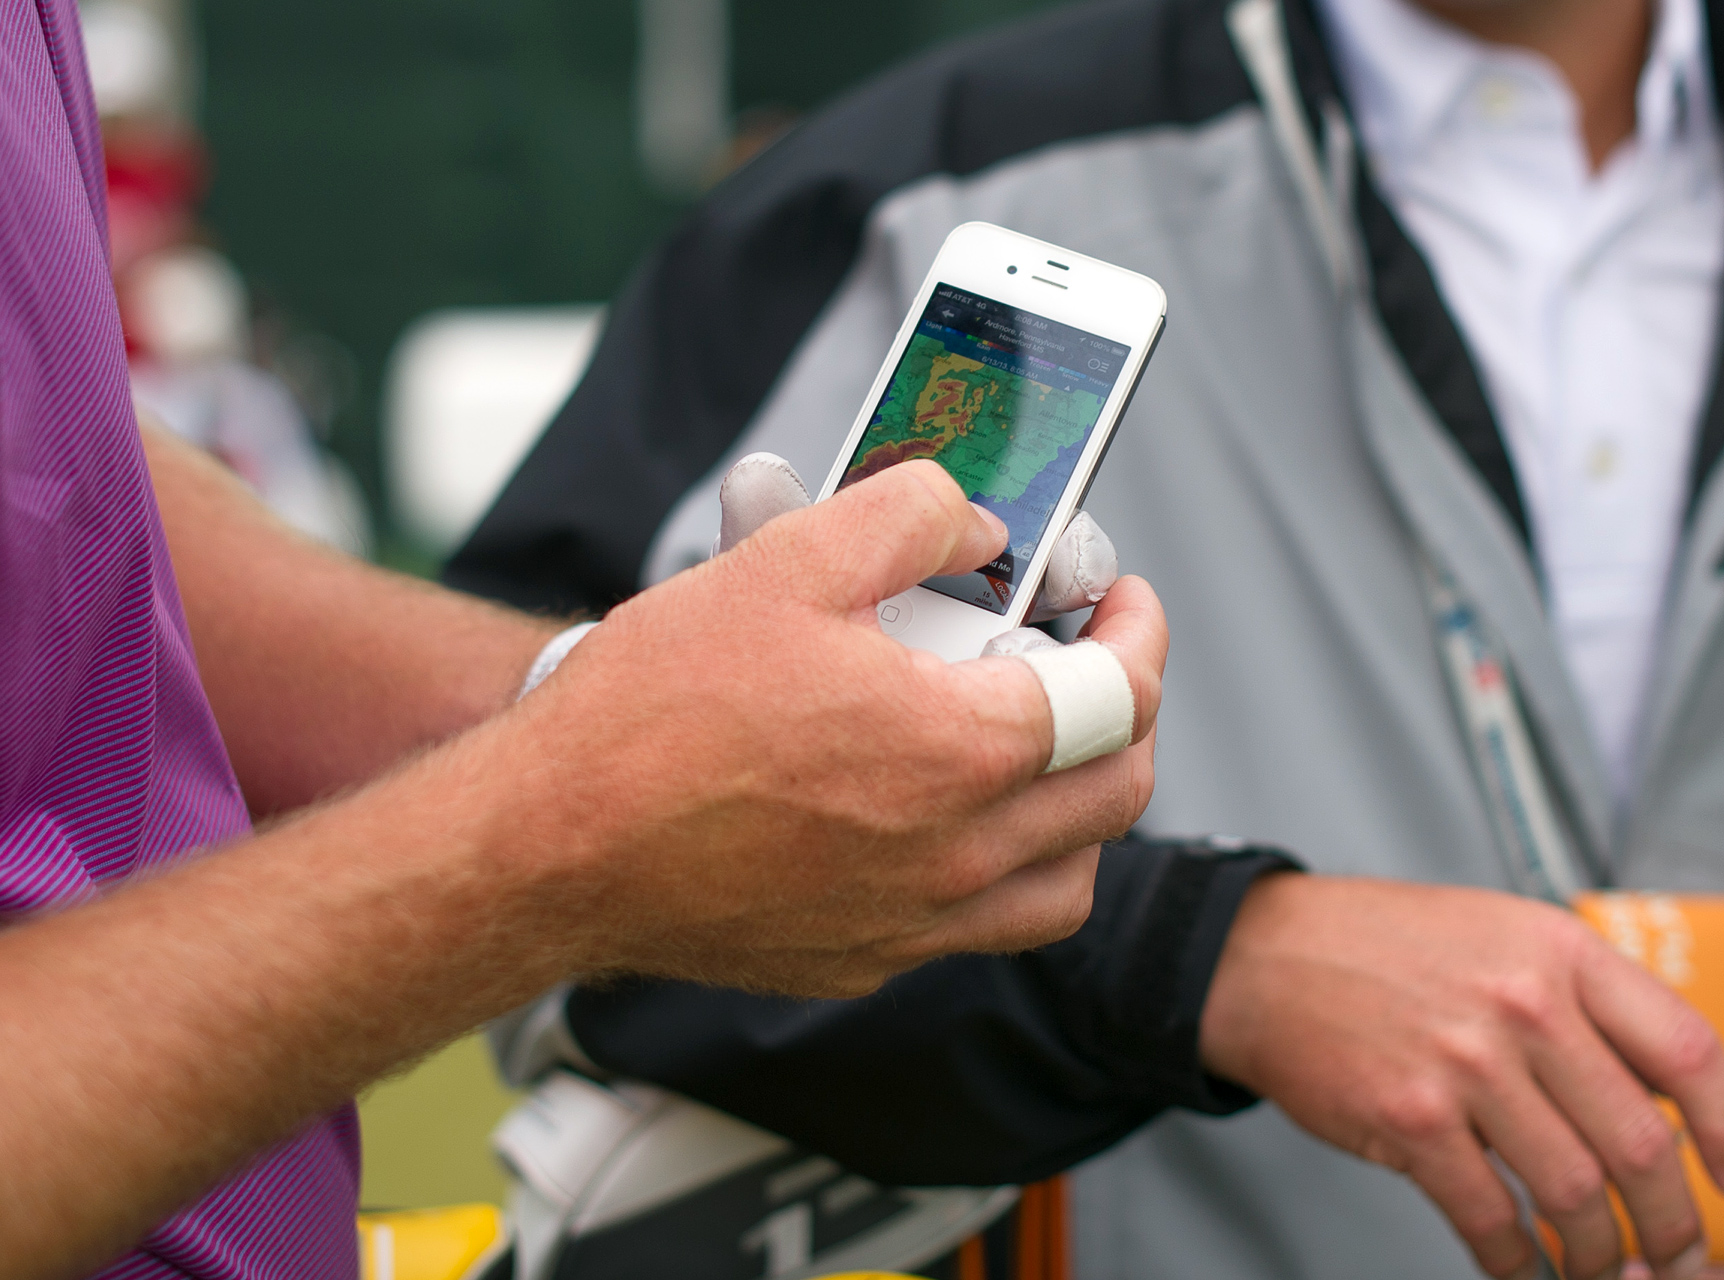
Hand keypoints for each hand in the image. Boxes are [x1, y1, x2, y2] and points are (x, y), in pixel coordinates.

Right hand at [502, 459, 1165, 996]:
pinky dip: (1000, 870)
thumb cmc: (654, 711)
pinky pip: (980, 927)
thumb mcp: (788, 560)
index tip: (1123, 600)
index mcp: (960, 751)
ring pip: (1066, 881)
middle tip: (1091, 663)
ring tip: (1035, 747)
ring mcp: (912, 922)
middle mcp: (956, 854)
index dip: (1139, 631)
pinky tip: (941, 815)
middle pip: (1118, 792)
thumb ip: (910, 516)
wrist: (547, 843)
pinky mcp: (862, 960)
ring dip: (1078, 807)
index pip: (1120, 696)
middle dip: (1130, 715)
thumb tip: (976, 526)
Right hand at [1199, 876, 1723, 1279]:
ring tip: (1599, 1269)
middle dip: (1674, 1224)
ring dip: (1597, 1254)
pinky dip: (1516, 1262)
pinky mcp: (1410, 1121)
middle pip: (1640, 1142)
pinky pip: (1490, 1219)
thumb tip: (1669, 1093)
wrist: (1266, 956)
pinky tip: (1522, 1267)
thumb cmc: (1386, 948)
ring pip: (1574, 1194)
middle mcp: (1524, 1006)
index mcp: (1561, 952)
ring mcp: (1466, 1066)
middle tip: (1680, 1256)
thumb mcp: (1505, 936)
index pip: (1686, 1049)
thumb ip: (1584, 1000)